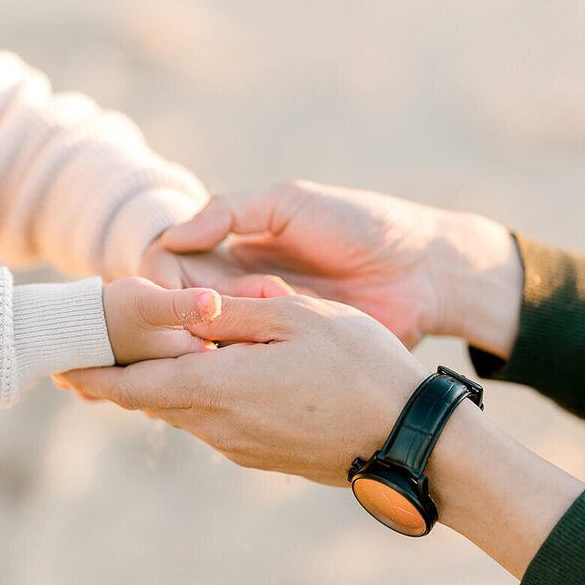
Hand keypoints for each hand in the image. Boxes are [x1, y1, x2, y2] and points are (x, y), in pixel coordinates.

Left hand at [58, 294, 430, 484]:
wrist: (410, 439)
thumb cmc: (361, 368)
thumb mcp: (298, 318)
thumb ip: (234, 315)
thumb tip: (187, 310)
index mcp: (217, 387)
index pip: (132, 386)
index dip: (92, 376)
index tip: (60, 367)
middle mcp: (219, 426)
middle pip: (153, 400)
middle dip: (124, 376)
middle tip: (100, 351)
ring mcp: (241, 448)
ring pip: (186, 411)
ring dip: (167, 384)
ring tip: (162, 354)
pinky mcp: (264, 458)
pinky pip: (217, 423)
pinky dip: (203, 397)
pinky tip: (222, 375)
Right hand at [162, 180, 522, 354]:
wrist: (423, 269)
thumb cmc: (360, 224)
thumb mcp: (293, 203)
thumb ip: (232, 212)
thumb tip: (173, 236)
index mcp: (235, 248)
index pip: (171, 269)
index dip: (160, 288)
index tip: (166, 304)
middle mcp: (241, 290)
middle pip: (182, 313)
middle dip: (174, 327)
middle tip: (181, 341)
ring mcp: (266, 327)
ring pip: (210, 346)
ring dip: (202, 354)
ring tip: (199, 365)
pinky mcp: (292, 359)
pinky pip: (250, 371)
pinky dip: (234, 376)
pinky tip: (228, 381)